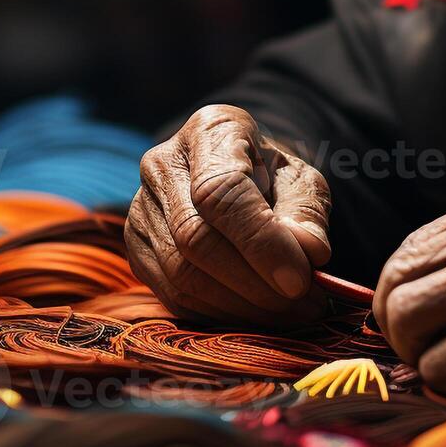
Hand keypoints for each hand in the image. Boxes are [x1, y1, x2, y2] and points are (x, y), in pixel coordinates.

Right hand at [124, 104, 331, 324]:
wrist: (236, 179)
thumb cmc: (272, 177)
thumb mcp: (301, 181)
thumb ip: (307, 213)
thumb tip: (310, 252)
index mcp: (210, 131)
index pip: (221, 191)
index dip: (260, 241)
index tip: (300, 280)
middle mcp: (162, 163)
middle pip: (195, 238)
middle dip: (255, 284)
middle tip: (305, 306)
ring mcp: (140, 207)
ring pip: (180, 273)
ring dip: (241, 307)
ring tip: (289, 314)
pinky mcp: (135, 248)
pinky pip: (172, 295)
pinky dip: (218, 315)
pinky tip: (255, 315)